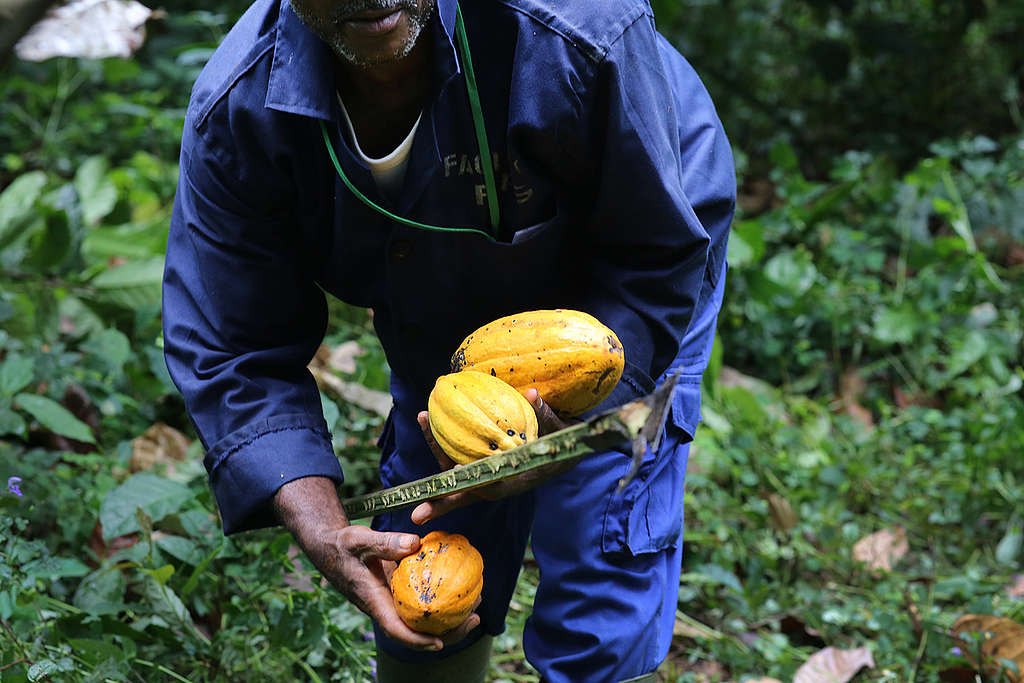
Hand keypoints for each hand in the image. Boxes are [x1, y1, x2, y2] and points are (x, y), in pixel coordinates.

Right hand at [274, 477, 479, 650]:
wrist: (331, 548)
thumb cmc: (344, 545)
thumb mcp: (359, 539)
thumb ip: (385, 542)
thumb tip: (415, 543)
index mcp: (374, 601)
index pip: (395, 629)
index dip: (417, 641)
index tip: (439, 644)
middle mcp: (385, 607)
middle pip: (416, 632)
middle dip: (447, 633)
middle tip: (475, 620)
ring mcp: (392, 602)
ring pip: (422, 621)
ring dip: (449, 619)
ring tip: (477, 608)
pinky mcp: (398, 594)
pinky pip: (422, 605)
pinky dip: (441, 602)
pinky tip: (461, 590)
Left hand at [411, 389, 580, 523]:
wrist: (560, 453)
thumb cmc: (559, 444)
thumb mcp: (558, 430)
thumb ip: (545, 415)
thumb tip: (533, 395)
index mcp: (515, 479)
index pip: (491, 488)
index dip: (473, 485)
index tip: (457, 474)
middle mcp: (495, 483)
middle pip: (465, 491)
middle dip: (441, 502)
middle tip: (418, 514)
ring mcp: (483, 475)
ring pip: (454, 470)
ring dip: (435, 446)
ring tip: (423, 417)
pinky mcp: (476, 465)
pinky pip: (454, 456)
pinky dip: (440, 439)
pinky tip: (428, 415)